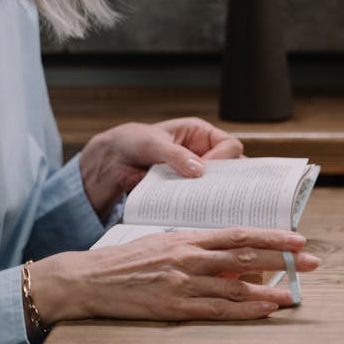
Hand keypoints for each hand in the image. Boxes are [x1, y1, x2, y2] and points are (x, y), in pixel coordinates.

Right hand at [28, 228, 319, 321]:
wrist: (90, 279)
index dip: (272, 237)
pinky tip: (264, 309)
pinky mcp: (174, 306)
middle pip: (245, 256)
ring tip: (295, 293)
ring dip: (269, 289)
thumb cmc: (129, 260)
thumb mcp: (166, 242)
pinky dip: (243, 309)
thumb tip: (231, 259)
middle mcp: (190, 256)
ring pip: (235, 285)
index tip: (298, 239)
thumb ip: (198, 248)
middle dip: (283, 259)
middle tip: (312, 262)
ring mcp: (183, 282)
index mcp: (188, 237)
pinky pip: (216, 309)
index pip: (239, 234)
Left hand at [80, 118, 243, 218]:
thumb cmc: (132, 141)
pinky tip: (196, 210)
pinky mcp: (187, 188)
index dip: (225, 158)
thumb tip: (198, 170)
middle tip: (220, 193)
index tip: (207, 171)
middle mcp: (204, 152)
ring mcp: (196, 172)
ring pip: (218, 184)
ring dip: (214, 193)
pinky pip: (202, 196)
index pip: (229, 145)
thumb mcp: (153, 144)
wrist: (112, 161)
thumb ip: (175, 155)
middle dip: (226, 180)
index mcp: (201, 134)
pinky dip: (201, 203)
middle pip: (231, 167)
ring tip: (209, 204)